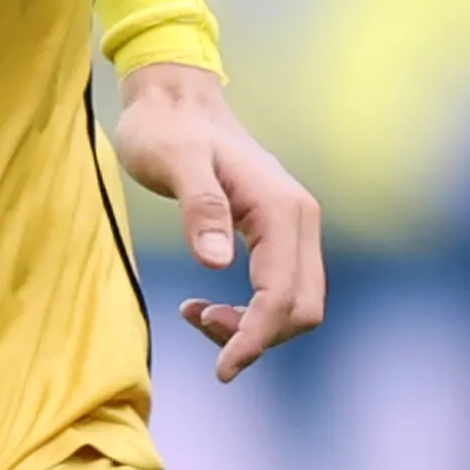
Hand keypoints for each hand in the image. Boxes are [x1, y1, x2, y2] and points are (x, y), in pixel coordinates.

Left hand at [113, 62, 326, 382]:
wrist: (176, 99)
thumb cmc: (167, 128)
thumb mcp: (174, 161)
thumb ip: (199, 207)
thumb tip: (218, 262)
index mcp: (281, 208)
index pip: (281, 295)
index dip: (254, 338)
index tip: (221, 370)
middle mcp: (300, 217)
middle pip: (301, 309)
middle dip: (256, 335)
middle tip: (196, 322)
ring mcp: (294, 225)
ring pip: (295, 303)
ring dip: (252, 325)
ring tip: (195, 312)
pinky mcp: (280, 232)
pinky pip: (281, 288)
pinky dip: (251, 310)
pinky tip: (206, 302)